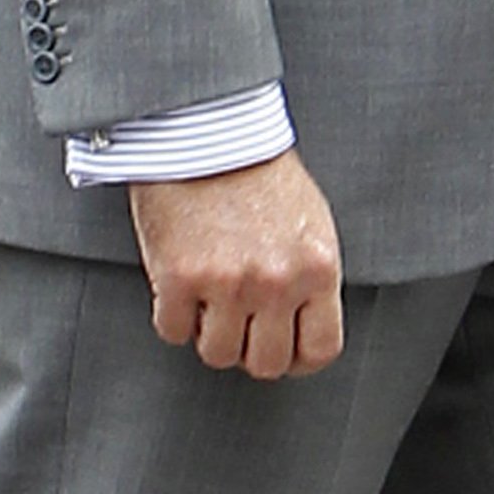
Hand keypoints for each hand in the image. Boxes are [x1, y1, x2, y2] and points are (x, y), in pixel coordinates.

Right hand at [130, 150, 343, 378]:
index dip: (299, 359)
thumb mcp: (310, 223)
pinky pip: (173, 331)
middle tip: (240, 327)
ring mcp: (228, 283)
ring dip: (210, 335)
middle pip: (267, 364)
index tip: (284, 351)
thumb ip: (309, 276)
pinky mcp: (179, 278)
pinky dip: (173, 316)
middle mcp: (277, 282)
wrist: (208, 130)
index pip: (320, 349)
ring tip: (209, 303)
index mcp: (318, 269)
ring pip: (218, 355)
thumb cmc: (259, 171)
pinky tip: (180, 289)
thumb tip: (302, 322)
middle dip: (252, 350)